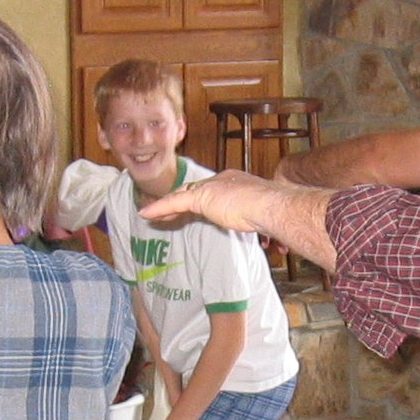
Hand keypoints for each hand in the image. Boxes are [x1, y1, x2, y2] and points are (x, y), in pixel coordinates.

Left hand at [143, 169, 288, 235]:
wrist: (270, 205)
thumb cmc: (273, 213)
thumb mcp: (261, 217)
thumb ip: (256, 221)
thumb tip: (267, 238)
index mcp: (235, 183)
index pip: (210, 191)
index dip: (199, 199)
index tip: (193, 208)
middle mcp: (221, 181)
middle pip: (193, 191)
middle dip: (179, 200)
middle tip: (167, 211)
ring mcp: (211, 188)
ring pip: (181, 195)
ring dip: (165, 206)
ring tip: (152, 215)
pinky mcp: (201, 197)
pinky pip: (174, 202)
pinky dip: (159, 208)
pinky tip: (146, 215)